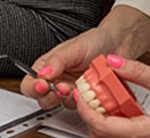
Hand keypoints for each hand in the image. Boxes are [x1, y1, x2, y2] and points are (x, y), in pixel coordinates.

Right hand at [21, 5, 149, 108]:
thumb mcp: (74, 47)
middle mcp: (56, 80)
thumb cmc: (95, 41)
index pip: (30, 83)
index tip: (44, 84)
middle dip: (52, 96)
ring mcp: (70, 90)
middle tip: (63, 87)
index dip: (33, 87)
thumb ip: (57, 60)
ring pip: (61, 104)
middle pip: (42, 98)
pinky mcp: (85, 98)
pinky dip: (84, 101)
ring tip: (79, 87)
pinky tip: (90, 91)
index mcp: (47, 67)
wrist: (118, 45)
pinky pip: (80, 107)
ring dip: (69, 98)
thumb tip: (43, 72)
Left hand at [73, 58, 149, 137]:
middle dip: (88, 116)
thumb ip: (140, 72)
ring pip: (110, 137)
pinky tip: (113, 107)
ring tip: (96, 99)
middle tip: (84, 95)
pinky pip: (122, 135)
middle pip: (102, 135)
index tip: (80, 96)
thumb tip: (113, 61)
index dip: (86, 112)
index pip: (105, 127)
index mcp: (148, 130)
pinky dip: (111, 123)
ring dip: (99, 120)